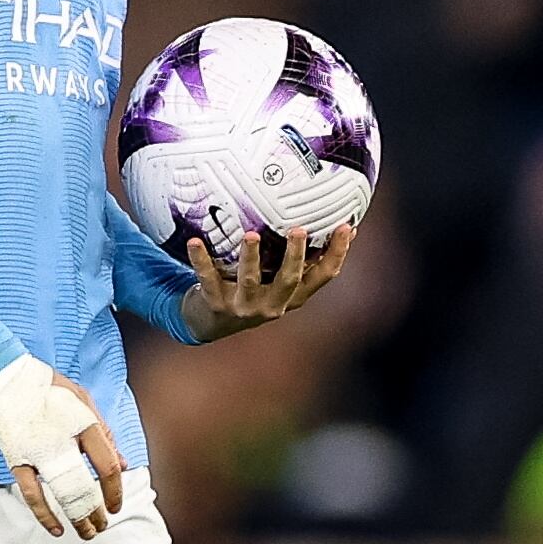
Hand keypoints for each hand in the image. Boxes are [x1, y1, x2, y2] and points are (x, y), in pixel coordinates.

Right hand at [0, 356, 125, 539]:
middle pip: (86, 486)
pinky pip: (31, 495)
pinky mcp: (17, 460)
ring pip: (61, 494)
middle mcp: (61, 440)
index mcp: (83, 423)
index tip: (116, 505)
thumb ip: (104, 433)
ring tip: (87, 533)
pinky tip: (55, 529)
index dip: (115, 490)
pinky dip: (44, 516)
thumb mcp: (83, 401)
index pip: (107, 464)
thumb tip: (122, 464)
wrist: (3, 377)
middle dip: (97, 511)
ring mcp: (37, 452)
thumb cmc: (47, 388)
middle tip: (103, 524)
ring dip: (77, 518)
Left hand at [181, 225, 353, 342]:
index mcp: (292, 296)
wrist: (209, 322)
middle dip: (295, 256)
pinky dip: (201, 260)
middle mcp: (272, 304)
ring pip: (250, 281)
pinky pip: (208, 279)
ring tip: (250, 235)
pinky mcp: (216, 304)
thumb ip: (298, 256)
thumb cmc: (251, 289)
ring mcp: (244, 307)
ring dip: (251, 258)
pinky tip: (196, 241)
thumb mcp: (277, 278)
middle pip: (290, 280)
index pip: (323, 276)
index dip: (338, 253)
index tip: (347, 227)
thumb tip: (332, 221)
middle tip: (299, 230)